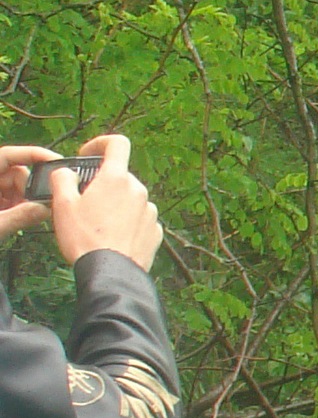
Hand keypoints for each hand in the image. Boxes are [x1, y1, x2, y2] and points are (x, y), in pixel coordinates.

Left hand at [0, 144, 55, 242]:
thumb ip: (18, 217)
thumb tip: (44, 209)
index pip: (8, 155)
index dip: (34, 155)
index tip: (56, 162)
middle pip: (14, 173)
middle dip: (26, 189)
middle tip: (33, 208)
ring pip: (13, 188)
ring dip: (20, 202)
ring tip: (14, 219)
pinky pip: (7, 199)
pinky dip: (13, 208)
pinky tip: (10, 220)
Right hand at [50, 133, 162, 271]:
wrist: (110, 273)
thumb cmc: (85, 238)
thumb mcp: (62, 205)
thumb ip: (62, 179)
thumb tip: (67, 173)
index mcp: (116, 179)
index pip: (117, 144)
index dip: (100, 143)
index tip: (88, 155)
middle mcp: (139, 191)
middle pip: (120, 177)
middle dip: (102, 184)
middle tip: (84, 201)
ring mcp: (150, 212)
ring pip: (130, 199)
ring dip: (116, 205)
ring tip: (98, 224)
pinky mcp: (156, 232)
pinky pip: (140, 219)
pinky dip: (127, 222)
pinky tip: (113, 236)